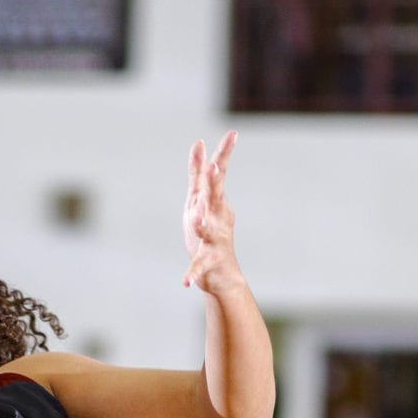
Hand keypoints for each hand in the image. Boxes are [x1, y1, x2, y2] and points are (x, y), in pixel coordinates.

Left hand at [183, 132, 240, 293]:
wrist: (222, 273)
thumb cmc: (210, 231)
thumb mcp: (200, 200)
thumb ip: (198, 172)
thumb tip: (198, 143)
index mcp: (213, 202)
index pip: (218, 175)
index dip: (224, 154)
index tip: (232, 134)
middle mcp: (216, 218)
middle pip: (215, 198)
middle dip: (215, 184)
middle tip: (215, 168)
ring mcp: (213, 240)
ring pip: (208, 230)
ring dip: (204, 223)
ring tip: (197, 218)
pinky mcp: (206, 261)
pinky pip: (198, 267)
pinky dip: (192, 274)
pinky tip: (185, 283)